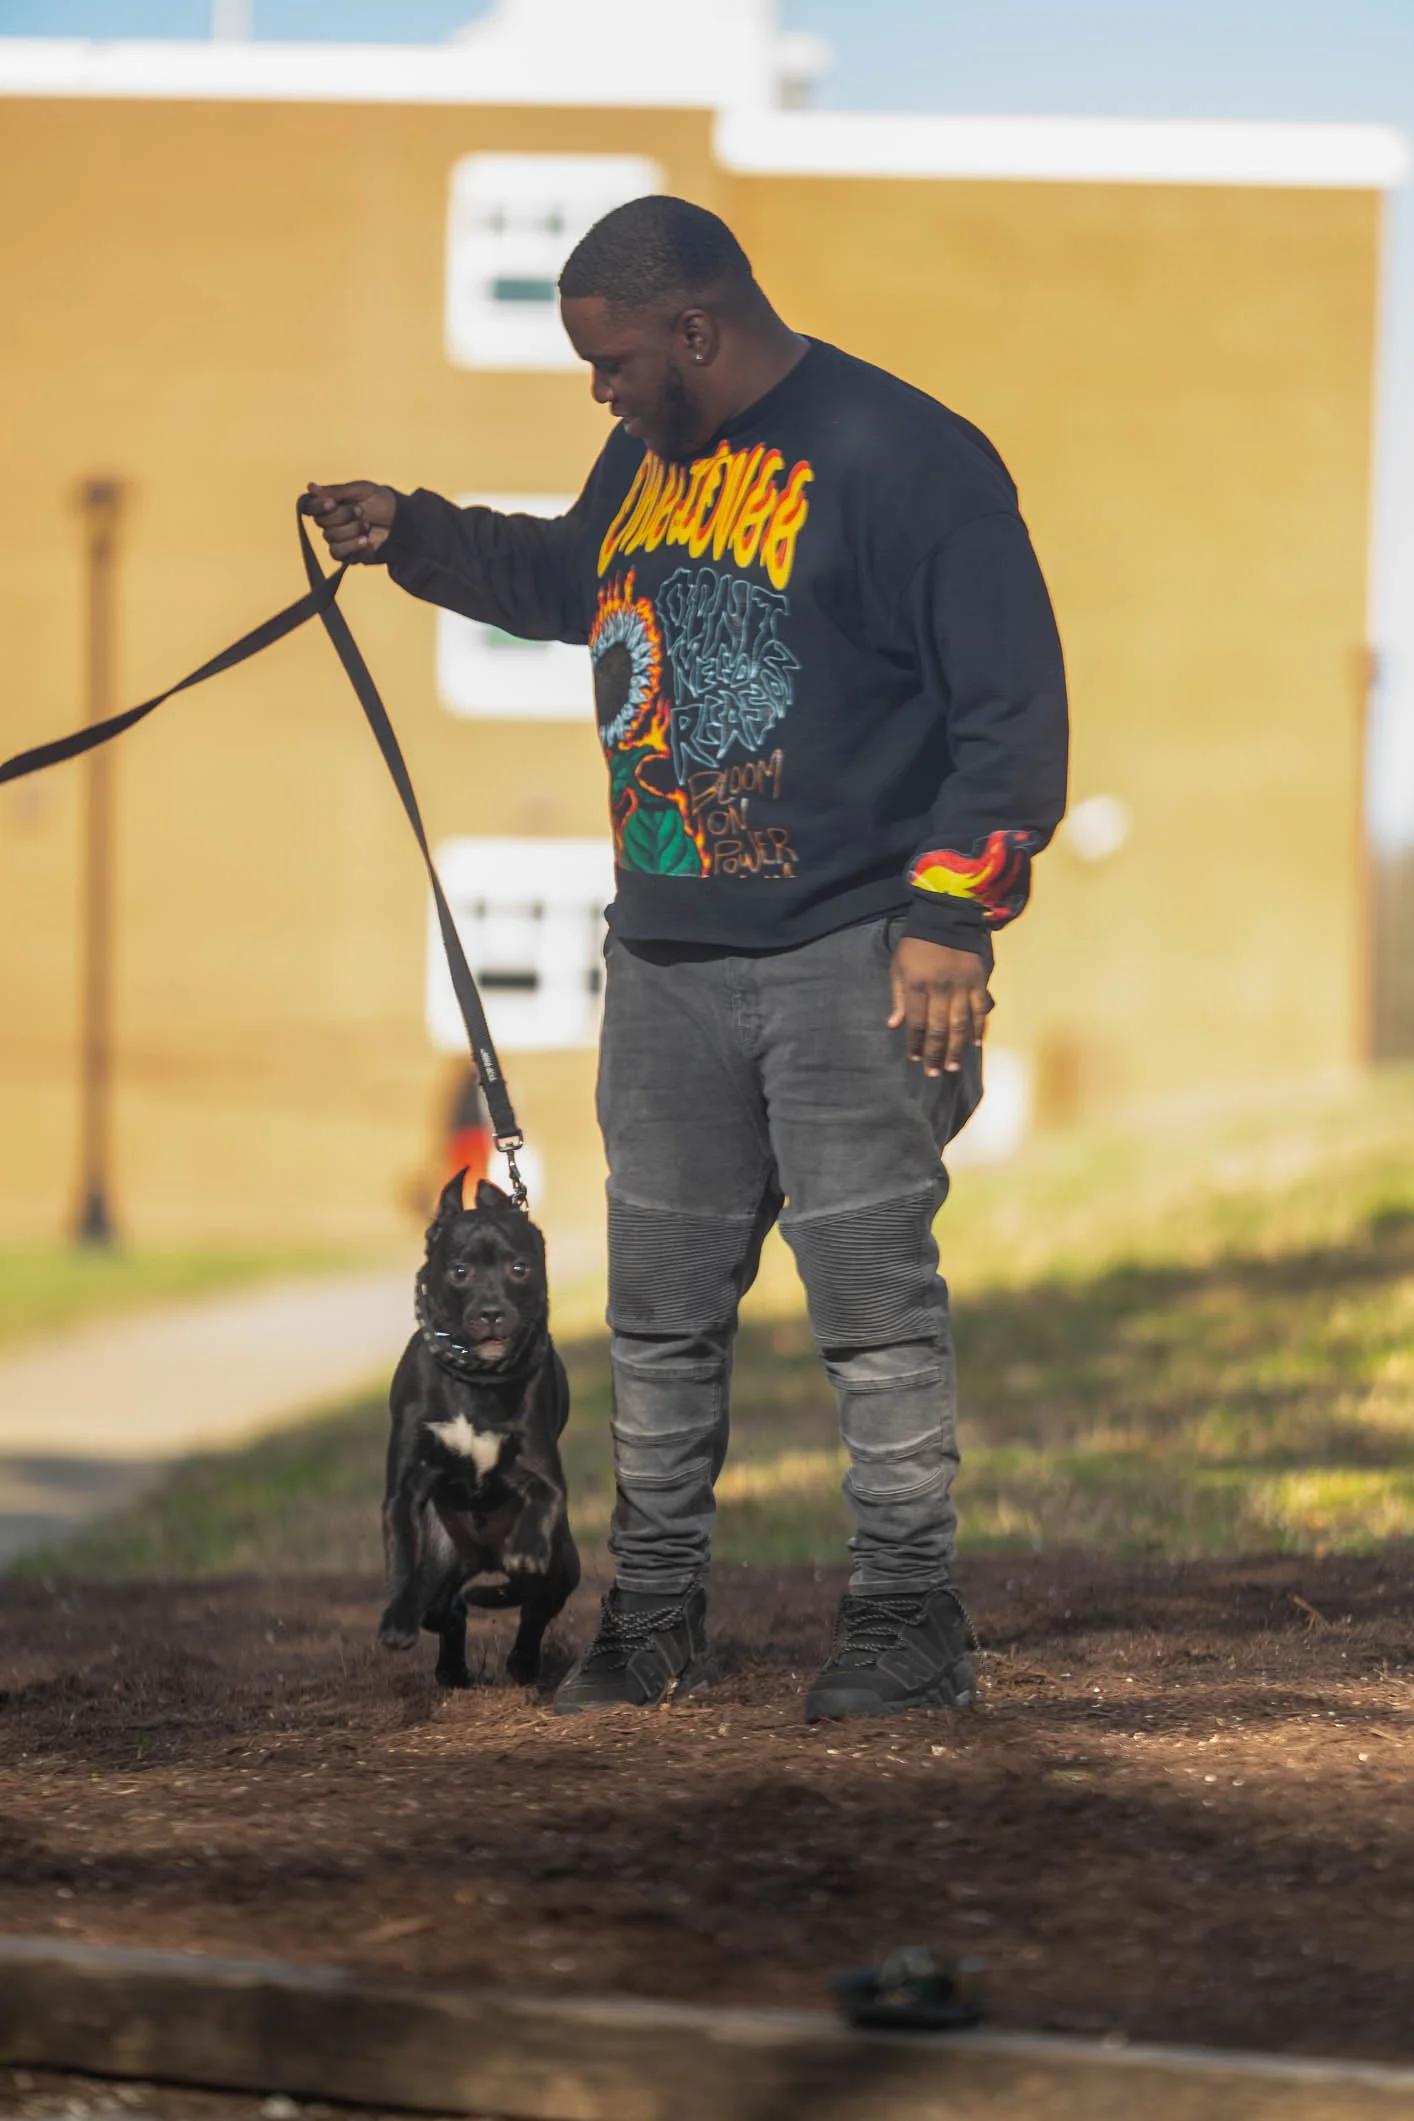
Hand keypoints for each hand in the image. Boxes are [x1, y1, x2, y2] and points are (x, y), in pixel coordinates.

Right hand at [305, 480, 396, 561]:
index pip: (311, 507)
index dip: (318, 506)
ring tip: (367, 525)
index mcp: (331, 504)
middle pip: (321, 523)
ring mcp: (339, 539)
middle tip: (361, 511)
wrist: (401, 521)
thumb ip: (337, 490)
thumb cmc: (381, 501)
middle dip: (343, 516)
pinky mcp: (347, 554)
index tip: (332, 503)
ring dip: (350, 530)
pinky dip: (352, 546)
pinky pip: (338, 554)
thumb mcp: (361, 490)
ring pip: (330, 538)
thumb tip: (311, 487)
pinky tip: (365, 541)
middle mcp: (331, 522)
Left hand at [888, 937, 990, 1077]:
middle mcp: (940, 989)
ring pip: (960, 1024)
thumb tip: (893, 1026)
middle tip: (934, 1073)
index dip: (914, 1043)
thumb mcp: (898, 968)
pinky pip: (980, 1009)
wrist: (946, 919)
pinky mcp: (978, 981)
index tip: (914, 1059)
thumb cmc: (916, 946)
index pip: (916, 1022)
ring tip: (953, 1066)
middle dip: (935, 1053)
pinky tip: (975, 1043)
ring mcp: (961, 986)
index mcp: (917, 985)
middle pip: (937, 1028)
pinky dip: (978, 1027)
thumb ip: (898, 998)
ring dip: (956, 1048)